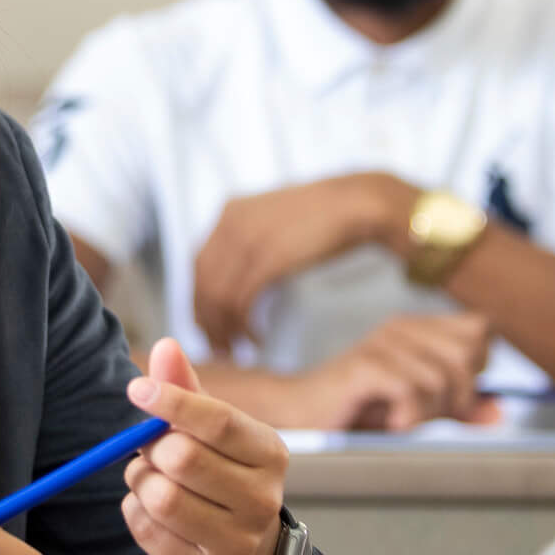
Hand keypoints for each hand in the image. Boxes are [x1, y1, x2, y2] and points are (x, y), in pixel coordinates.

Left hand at [121, 338, 292, 554]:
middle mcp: (262, 500)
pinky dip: (135, 511)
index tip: (137, 389)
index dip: (174, 402)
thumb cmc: (223, 476)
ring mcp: (236, 543)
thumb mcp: (213, 431)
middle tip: (149, 446)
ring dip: (140, 480)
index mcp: (270, 453)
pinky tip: (151, 509)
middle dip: (152, 447)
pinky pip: (145, 529)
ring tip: (151, 478)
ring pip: (161, 497)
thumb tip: (165, 346)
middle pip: (183, 459)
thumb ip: (187, 389)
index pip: (220, 422)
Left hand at [192, 173, 412, 353]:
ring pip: (218, 297)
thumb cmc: (323, 218)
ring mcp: (248, 240)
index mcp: (230, 212)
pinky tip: (257, 340)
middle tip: (220, 349)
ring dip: (224, 330)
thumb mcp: (275, 221)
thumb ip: (251, 242)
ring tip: (239, 351)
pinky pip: (242, 301)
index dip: (199, 301)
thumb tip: (237, 275)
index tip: (209, 327)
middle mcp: (231, 223)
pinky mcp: (269, 258)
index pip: (198, 265)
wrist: (356, 203)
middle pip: (202, 284)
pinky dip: (244, 326)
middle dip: (207, 322)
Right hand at [291, 314, 494, 430]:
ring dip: (427, 412)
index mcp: (418, 329)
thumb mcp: (418, 409)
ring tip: (400, 420)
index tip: (454, 392)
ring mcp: (382, 343)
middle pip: (469, 354)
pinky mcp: (365, 365)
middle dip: (458, 394)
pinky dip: (408, 415)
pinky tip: (390, 422)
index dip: (478, 365)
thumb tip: (499, 413)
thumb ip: (457, 407)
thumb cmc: (358, 409)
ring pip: (442, 379)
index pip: (481, 329)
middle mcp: (402, 328)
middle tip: (425, 412)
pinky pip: (412, 390)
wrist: (300, 414)